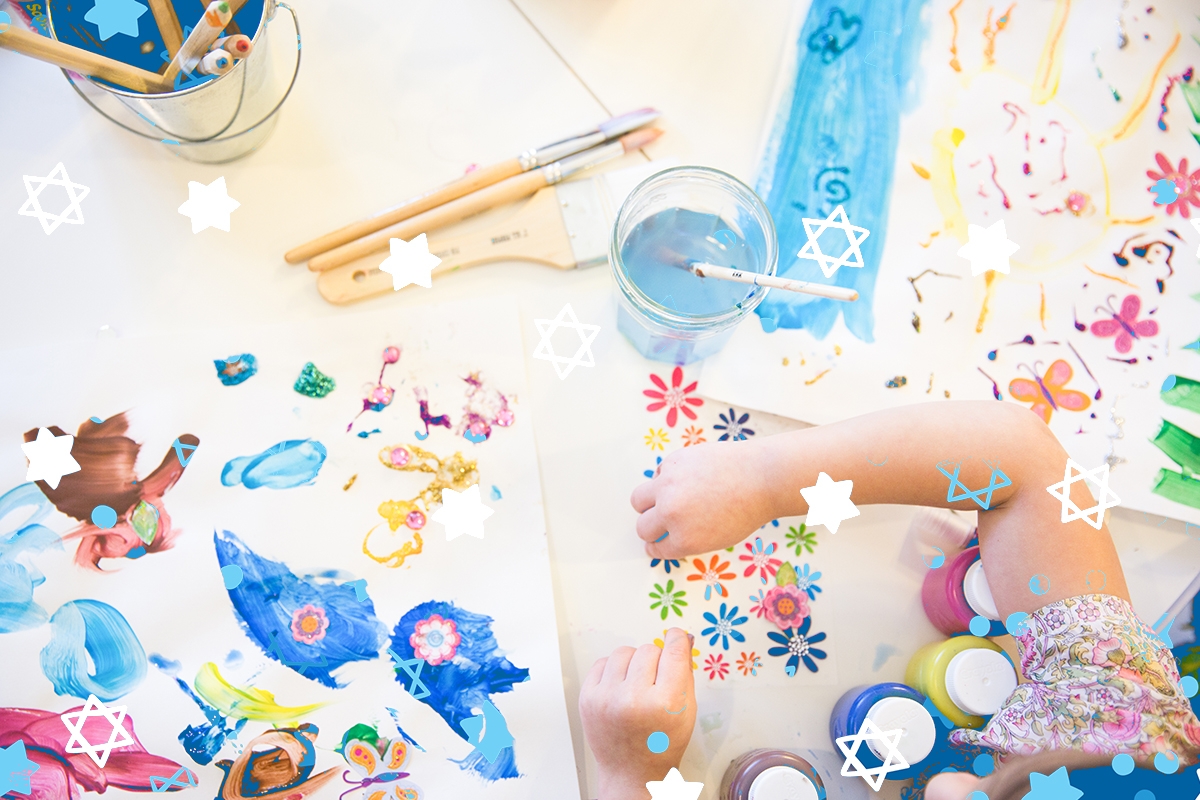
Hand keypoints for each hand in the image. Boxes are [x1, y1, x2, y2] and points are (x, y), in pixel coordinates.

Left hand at [579, 629, 696, 799]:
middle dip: (656, 661)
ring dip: (633, 663)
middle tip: (655, 682)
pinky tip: (620, 689)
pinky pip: (603, 662)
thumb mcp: (686, 711)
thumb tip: (682, 639)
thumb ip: (685, 673)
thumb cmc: (661, 745)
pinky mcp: (588, 698)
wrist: (631, 773)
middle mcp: (634, 699)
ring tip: (637, 685)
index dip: (677, 639)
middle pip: (649, 649)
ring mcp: (607, 698)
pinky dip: (613, 671)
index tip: (675, 635)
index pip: (674, 651)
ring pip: (625, 652)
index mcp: (665, 703)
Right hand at [631, 440, 773, 558]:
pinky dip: (666, 478)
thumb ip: (689, 538)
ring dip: (648, 503)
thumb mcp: (718, 538)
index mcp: (684, 540)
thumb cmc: (747, 510)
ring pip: (638, 499)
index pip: (656, 549)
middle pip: (642, 527)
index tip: (656, 542)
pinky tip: (686, 478)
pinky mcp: (672, 462)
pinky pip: (658, 473)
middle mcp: (671, 514)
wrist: (762, 477)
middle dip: (650, 528)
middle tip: (660, 523)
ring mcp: (668, 486)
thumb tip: (668, 534)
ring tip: (663, 499)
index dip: (657, 546)